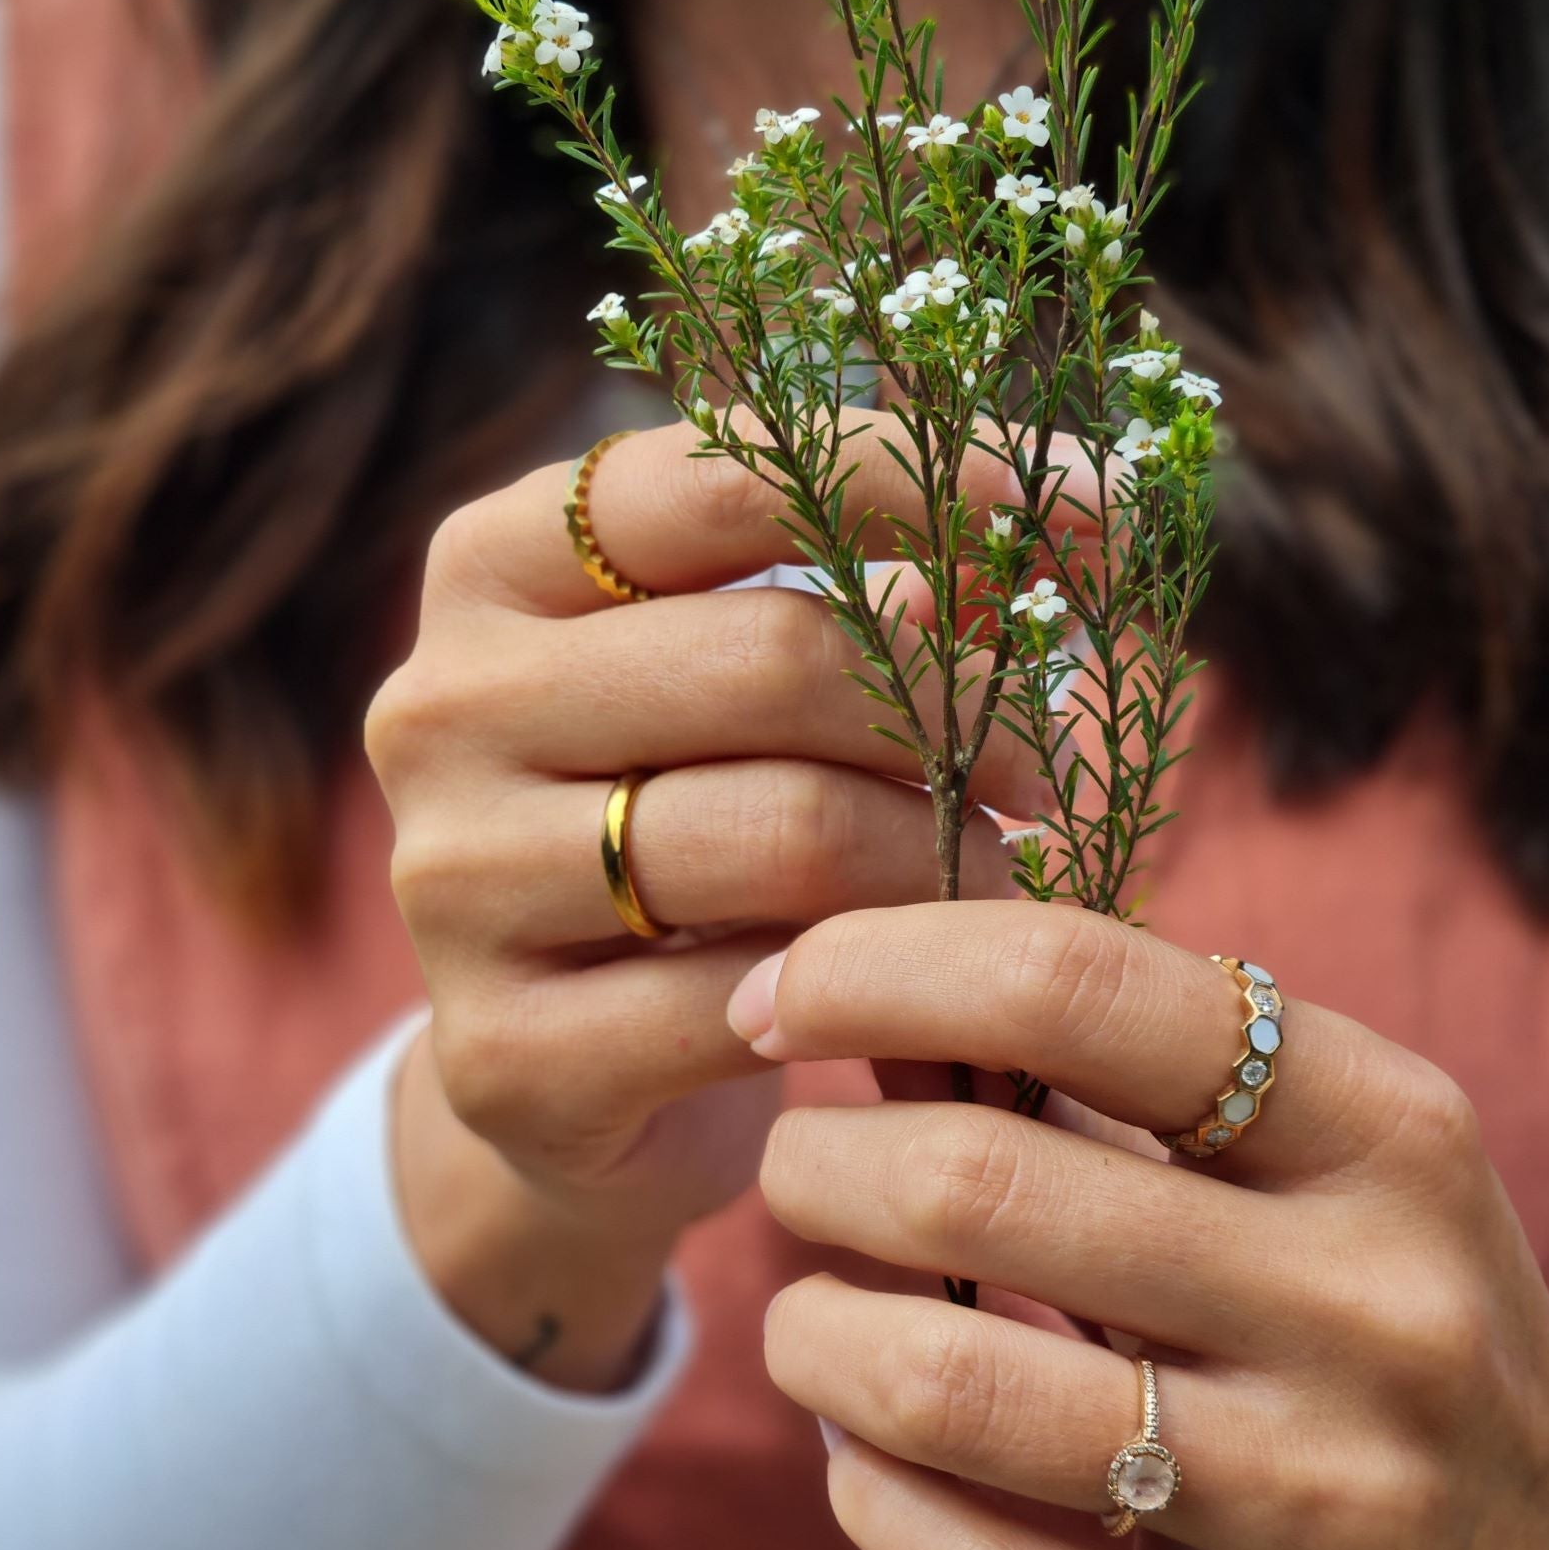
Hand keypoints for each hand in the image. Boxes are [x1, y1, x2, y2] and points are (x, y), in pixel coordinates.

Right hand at [364, 416, 1049, 1382]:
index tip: (1108, 507)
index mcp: (496, 566)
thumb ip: (879, 596)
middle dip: (959, 708)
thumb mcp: (758, 697)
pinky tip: (913, 994)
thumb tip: (1068, 513)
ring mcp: (454, 882)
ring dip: (943, 858)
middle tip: (1046, 768)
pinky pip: (753, 1000)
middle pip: (776, 658)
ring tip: (995, 876)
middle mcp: (440, 705)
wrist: (560, 1076)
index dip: (933, 478)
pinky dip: (871, 993)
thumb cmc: (691, 833)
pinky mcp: (504, 1052)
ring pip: (785, 832)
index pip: (726, 473)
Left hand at [742, 900, 1548, 1549]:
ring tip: (810, 1316)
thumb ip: (1099, 1063)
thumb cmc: (1383, 1298)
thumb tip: (850, 978)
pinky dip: (869, 1497)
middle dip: (818, 1163)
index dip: (883, 965)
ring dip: (815, 1333)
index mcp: (1390, 1130)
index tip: (781, 990)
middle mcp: (1378, 1312)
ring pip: (953, 1393)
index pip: (1081, 988)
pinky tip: (862, 1454)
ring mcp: (1338, 1513)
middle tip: (798, 1169)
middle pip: (977, 1187)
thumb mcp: (1307, 1147)